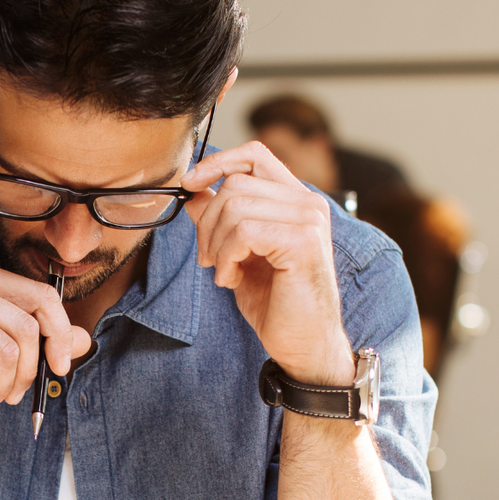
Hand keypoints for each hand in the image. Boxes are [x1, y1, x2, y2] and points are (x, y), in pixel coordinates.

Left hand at [183, 142, 353, 384]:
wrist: (303, 345)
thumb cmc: (275, 303)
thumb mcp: (238, 254)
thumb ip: (221, 220)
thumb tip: (194, 191)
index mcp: (296, 200)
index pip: (254, 155)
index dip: (217, 163)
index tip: (189, 184)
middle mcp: (308, 203)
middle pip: (235, 184)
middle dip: (207, 222)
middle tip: (208, 258)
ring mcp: (308, 220)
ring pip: (235, 206)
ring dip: (215, 244)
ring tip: (223, 271)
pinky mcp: (303, 241)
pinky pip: (243, 231)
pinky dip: (226, 257)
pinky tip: (231, 280)